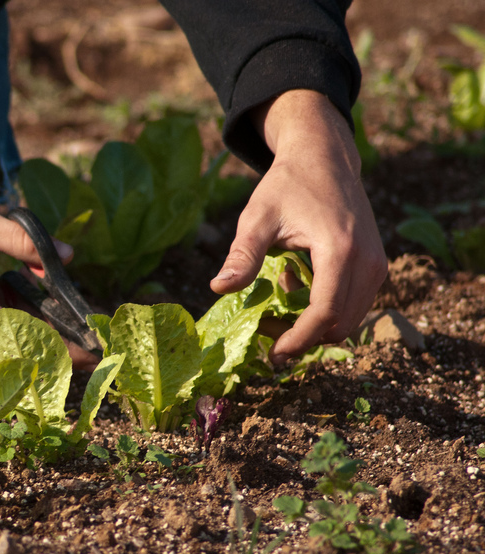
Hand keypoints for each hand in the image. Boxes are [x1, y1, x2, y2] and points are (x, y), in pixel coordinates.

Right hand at [0, 182, 94, 364]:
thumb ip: (27, 243)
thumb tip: (67, 254)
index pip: (30, 341)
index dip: (65, 349)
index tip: (94, 355)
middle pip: (17, 353)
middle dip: (49, 344)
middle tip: (81, 336)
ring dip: (23, 337)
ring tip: (42, 312)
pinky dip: (1, 334)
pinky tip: (9, 305)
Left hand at [210, 89, 386, 363]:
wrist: (324, 158)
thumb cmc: (286, 186)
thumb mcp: (257, 218)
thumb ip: (242, 255)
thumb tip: (218, 288)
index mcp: (340, 251)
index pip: (324, 313)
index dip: (298, 340)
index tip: (273, 353)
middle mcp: (368, 261)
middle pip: (340, 324)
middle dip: (305, 338)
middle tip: (267, 334)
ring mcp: (377, 264)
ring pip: (350, 318)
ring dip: (315, 326)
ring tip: (277, 307)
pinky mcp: (377, 266)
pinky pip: (354, 304)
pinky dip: (326, 310)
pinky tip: (294, 287)